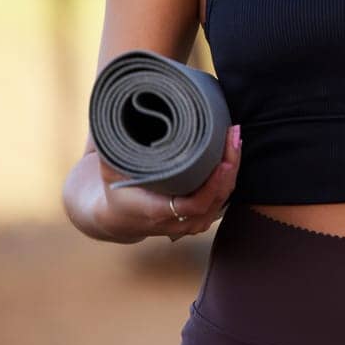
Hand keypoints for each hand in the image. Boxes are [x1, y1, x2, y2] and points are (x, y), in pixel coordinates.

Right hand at [96, 125, 241, 241]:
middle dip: (229, 169)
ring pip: (221, 201)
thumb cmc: (116, 191)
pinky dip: (228, 179)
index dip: (212, 186)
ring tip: (234, 140)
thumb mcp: (110, 172)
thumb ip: (115, 151)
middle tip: (233, 137)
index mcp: (156, 212)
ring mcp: (189, 224)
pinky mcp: (197, 219)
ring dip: (232, 171)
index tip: (222, 162)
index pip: (194, 205)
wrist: (118, 219)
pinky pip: (220, 201)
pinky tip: (232, 156)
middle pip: (214, 200)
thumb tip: (115, 120)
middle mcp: (176, 222)